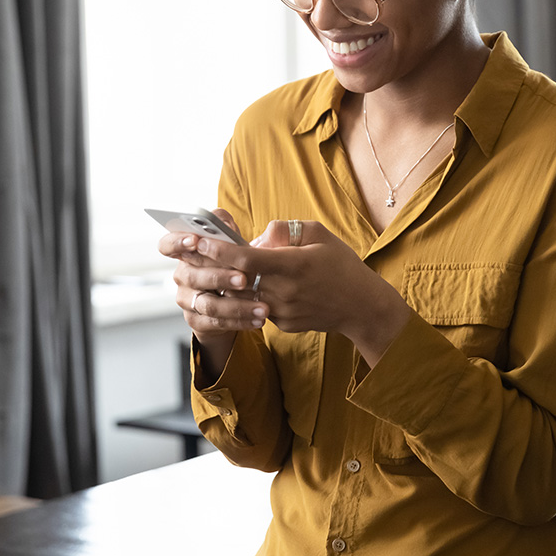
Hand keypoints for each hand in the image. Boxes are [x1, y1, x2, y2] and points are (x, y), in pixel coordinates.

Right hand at [158, 209, 270, 380]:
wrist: (236, 296)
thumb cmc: (234, 261)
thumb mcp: (232, 242)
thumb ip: (226, 228)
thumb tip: (224, 224)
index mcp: (186, 253)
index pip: (168, 245)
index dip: (177, 242)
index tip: (195, 240)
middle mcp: (182, 275)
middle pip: (194, 276)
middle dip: (221, 277)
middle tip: (244, 279)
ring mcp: (187, 300)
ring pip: (208, 304)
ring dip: (237, 306)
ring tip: (261, 307)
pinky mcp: (196, 321)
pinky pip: (216, 323)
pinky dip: (239, 321)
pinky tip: (257, 320)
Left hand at [195, 218, 411, 365]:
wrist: (361, 306)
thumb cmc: (342, 265)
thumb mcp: (319, 235)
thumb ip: (285, 231)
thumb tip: (257, 237)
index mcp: (293, 265)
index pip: (245, 258)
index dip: (219, 249)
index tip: (199, 240)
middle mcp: (284, 291)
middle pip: (238, 279)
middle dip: (215, 266)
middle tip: (194, 253)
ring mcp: (282, 312)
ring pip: (244, 296)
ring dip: (230, 284)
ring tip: (217, 270)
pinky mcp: (282, 325)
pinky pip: (259, 307)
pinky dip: (252, 296)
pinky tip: (252, 286)